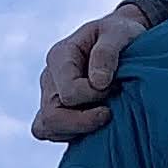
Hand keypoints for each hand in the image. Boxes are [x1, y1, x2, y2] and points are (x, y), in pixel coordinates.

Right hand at [32, 4, 156, 142]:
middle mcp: (50, 78)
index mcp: (59, 56)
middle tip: (109, 113)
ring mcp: (50, 97)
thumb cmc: (121, 34)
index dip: (95, 96)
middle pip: (51, 117)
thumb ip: (107, 53)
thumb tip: (98, 83)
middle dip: (83, 122)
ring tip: (103, 116)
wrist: (122, 39)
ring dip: (76, 131)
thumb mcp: (118, 33)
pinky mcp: (59, 111)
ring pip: (46, 129)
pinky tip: (96, 125)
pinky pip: (54, 134)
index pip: (69, 93)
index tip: (116, 87)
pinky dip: (74, 134)